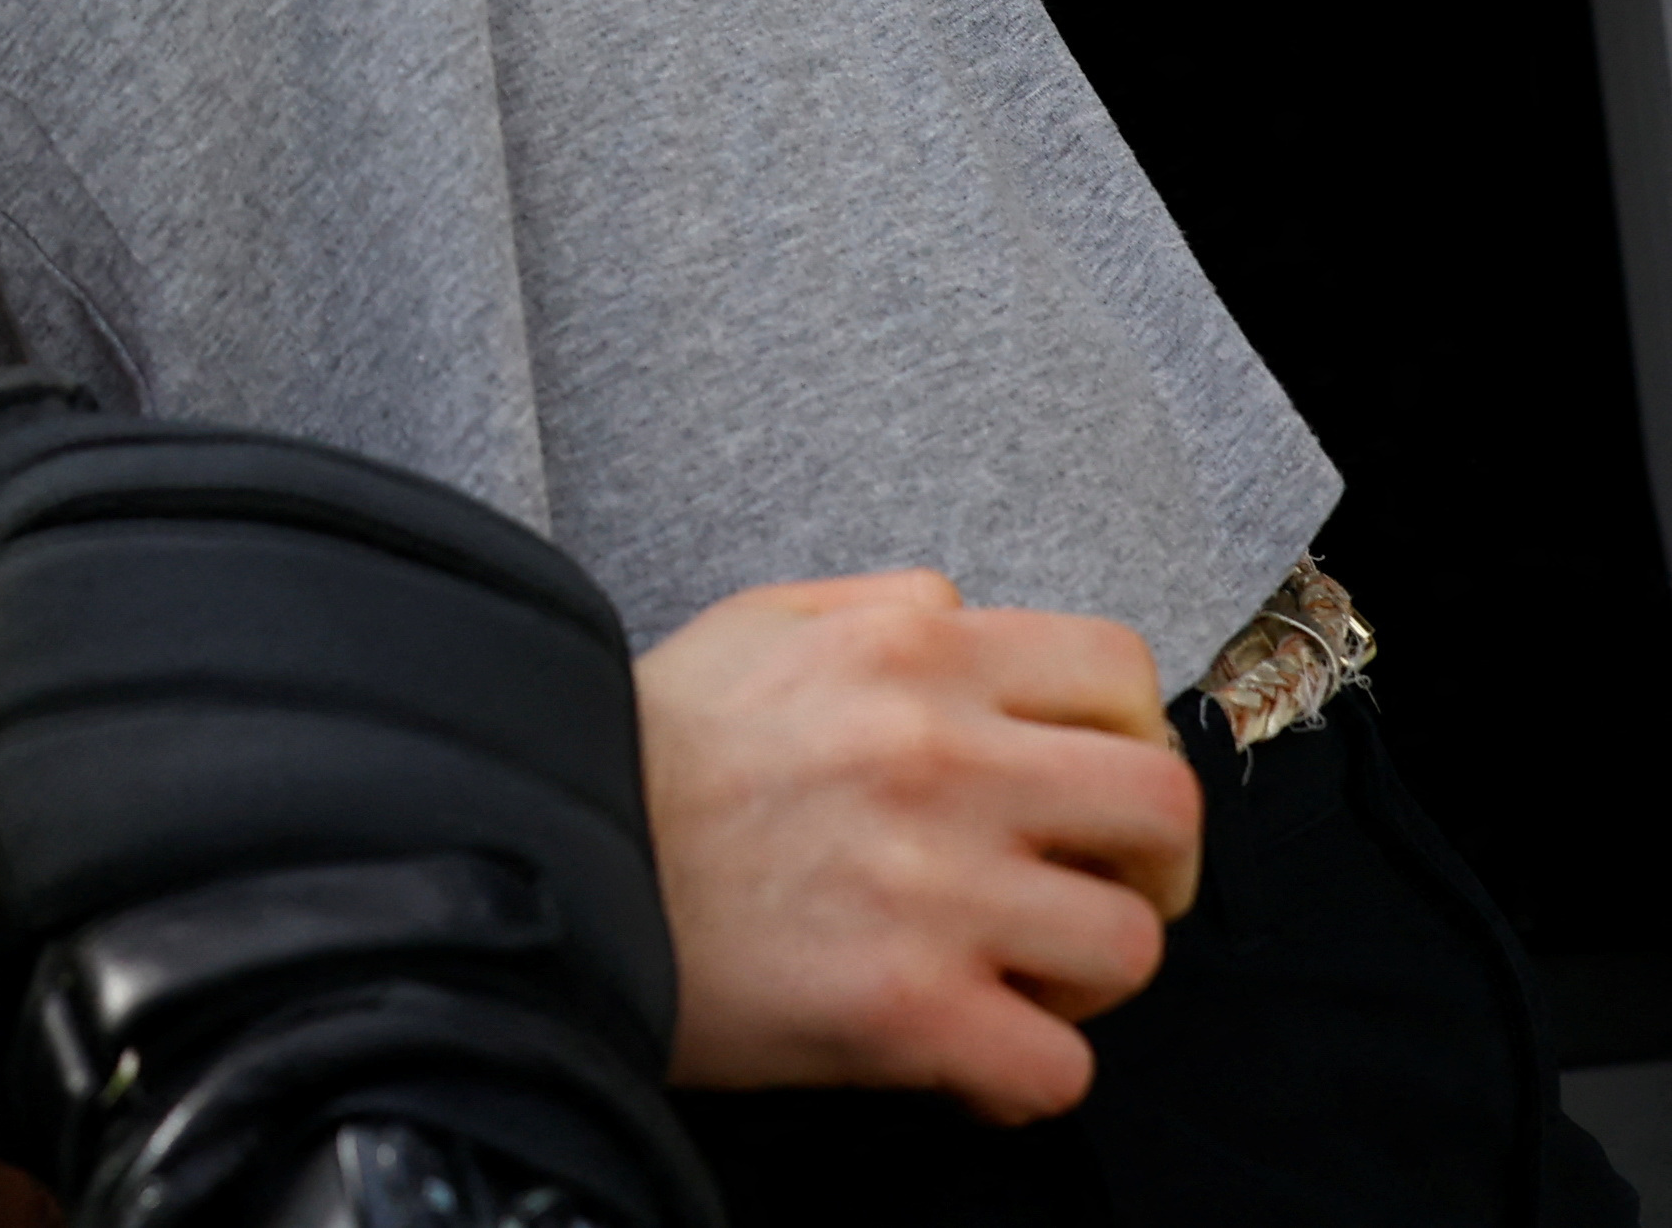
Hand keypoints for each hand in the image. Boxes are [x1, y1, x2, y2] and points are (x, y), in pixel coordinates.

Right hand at [641, 569, 1201, 1121]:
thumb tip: (962, 615)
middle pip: (1162, 805)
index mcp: (908, 653)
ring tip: (1010, 978)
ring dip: (1084, 975)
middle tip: (1089, 892)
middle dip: (1148, 863)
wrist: (520, 857)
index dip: (1128, 737)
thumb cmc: (640, 753)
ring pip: (1128, 945)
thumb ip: (875, 607)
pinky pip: (1056, 1070)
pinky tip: (962, 1057)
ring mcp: (930, 887)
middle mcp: (937, 757)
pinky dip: (1022, 1076)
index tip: (1090, 792)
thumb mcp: (751, 627)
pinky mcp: (903, 1009)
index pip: (1121, 671)